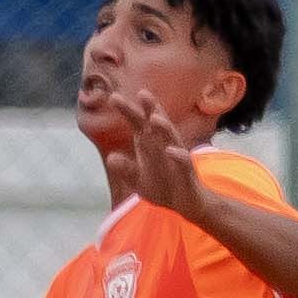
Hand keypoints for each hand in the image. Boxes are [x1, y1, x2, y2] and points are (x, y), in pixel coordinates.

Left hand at [111, 88, 211, 223]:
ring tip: (154, 119)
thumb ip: (126, 169)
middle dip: (150, 110)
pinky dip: (178, 156)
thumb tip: (111, 158)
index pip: (139, 124)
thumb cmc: (163, 186)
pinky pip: (184, 162)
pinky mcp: (187, 173)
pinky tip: (170, 150)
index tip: (114, 97)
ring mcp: (177, 157)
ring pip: (172, 139)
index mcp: (151, 145)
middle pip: (157, 125)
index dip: (129, 111)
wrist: (186, 204)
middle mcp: (165, 145)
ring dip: (165, 129)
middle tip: (142, 94)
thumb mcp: (139, 181)